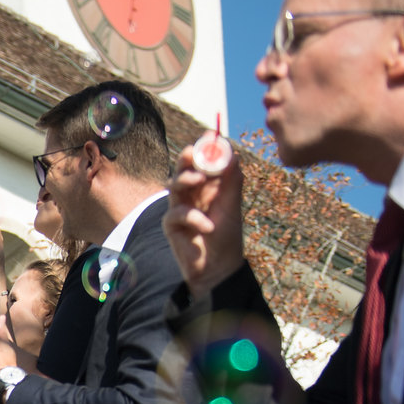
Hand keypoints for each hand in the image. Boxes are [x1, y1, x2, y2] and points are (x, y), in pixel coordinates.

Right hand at [164, 142, 246, 297]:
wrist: (219, 267)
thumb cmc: (226, 236)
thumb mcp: (233, 204)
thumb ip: (232, 180)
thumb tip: (232, 154)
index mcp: (207, 186)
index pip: (203, 162)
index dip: (205, 148)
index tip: (211, 135)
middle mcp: (191, 194)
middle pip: (183, 169)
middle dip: (187, 158)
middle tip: (193, 152)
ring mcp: (179, 209)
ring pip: (174, 186)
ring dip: (185, 179)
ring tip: (200, 179)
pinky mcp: (171, 226)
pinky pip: (177, 214)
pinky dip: (193, 217)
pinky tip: (207, 225)